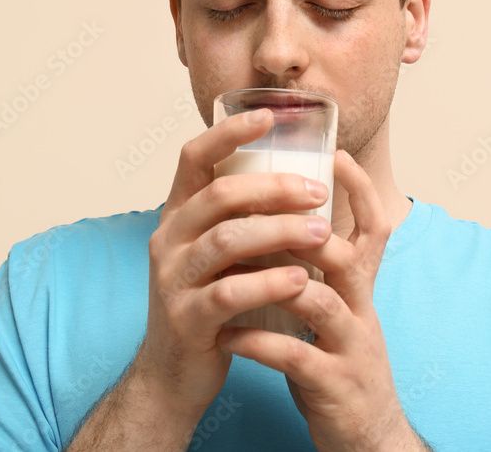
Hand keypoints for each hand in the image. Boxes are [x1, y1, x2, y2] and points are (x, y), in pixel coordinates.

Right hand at [132, 107, 334, 425]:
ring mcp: (172, 280)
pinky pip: (230, 292)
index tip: (269, 116)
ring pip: (226, 239)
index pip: (193, 158)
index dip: (228, 132)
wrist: (174, 375)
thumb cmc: (208, 306)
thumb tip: (295, 178)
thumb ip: (241, 220)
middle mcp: (168, 240)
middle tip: (317, 191)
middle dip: (273, 188)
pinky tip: (301, 279)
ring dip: (279, 231)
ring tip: (322, 232)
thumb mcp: (217, 256)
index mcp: (178, 217)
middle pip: (219, 195)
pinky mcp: (187, 319)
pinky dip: (269, 282)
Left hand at [216, 149, 425, 450]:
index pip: (374, 229)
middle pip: (346, 256)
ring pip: (321, 302)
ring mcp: (351, 348)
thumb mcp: (335, 309)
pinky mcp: (333, 384)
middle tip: (264, 210)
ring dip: (275, 282)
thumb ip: (315, 269)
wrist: (363, 432)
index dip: (360, 190)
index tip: (334, 154)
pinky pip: (294, 357)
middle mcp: (362, 310)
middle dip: (306, 229)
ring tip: (232, 270)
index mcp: (360, 288)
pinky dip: (258, 343)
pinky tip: (228, 336)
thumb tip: (278, 220)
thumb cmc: (335, 359)